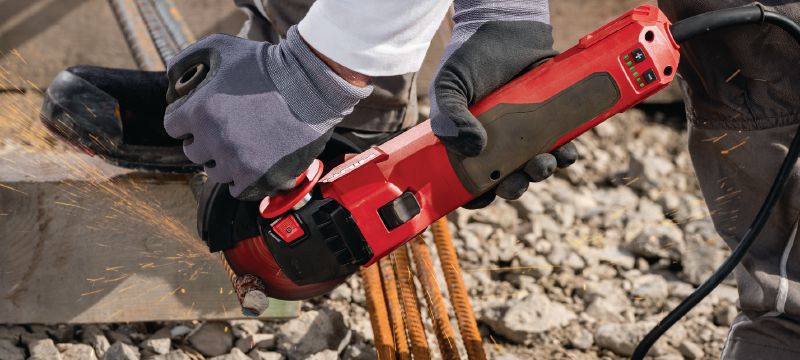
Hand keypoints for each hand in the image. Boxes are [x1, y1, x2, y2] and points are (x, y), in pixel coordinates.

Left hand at [164, 28, 371, 200]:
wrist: (311, 85)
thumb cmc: (268, 63)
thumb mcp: (222, 47)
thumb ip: (188, 58)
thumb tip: (170, 77)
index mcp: (199, 110)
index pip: (174, 127)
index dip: (187, 120)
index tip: (203, 117)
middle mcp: (214, 140)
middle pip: (193, 152)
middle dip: (205, 141)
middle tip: (227, 130)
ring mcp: (237, 161)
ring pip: (215, 173)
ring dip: (224, 161)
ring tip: (244, 146)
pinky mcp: (259, 177)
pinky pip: (238, 190)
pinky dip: (243, 179)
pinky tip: (254, 163)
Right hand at [430, 5, 577, 207]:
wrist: (505, 26)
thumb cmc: (470, 58)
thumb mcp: (449, 84)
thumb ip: (450, 115)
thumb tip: (473, 149)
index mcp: (469, 142)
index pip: (471, 181)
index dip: (478, 196)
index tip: (485, 196)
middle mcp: (498, 143)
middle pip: (508, 179)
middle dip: (515, 187)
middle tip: (519, 181)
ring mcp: (526, 133)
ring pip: (536, 166)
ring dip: (541, 172)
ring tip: (545, 163)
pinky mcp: (551, 119)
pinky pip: (563, 145)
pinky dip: (566, 153)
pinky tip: (566, 151)